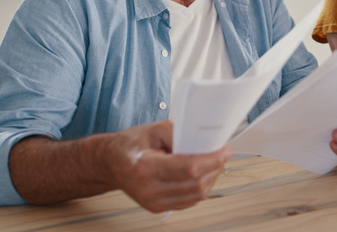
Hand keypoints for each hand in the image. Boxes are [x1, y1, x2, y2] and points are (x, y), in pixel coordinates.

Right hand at [108, 120, 233, 212]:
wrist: (112, 162)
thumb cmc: (131, 144)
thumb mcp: (155, 129)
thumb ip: (180, 134)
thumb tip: (205, 142)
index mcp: (145, 166)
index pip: (188, 169)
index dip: (211, 160)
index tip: (224, 151)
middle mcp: (148, 189)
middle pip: (195, 185)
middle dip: (215, 168)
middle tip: (222, 154)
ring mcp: (152, 202)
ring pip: (196, 196)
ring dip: (211, 179)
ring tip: (213, 163)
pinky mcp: (157, 207)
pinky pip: (188, 201)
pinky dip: (200, 188)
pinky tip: (202, 174)